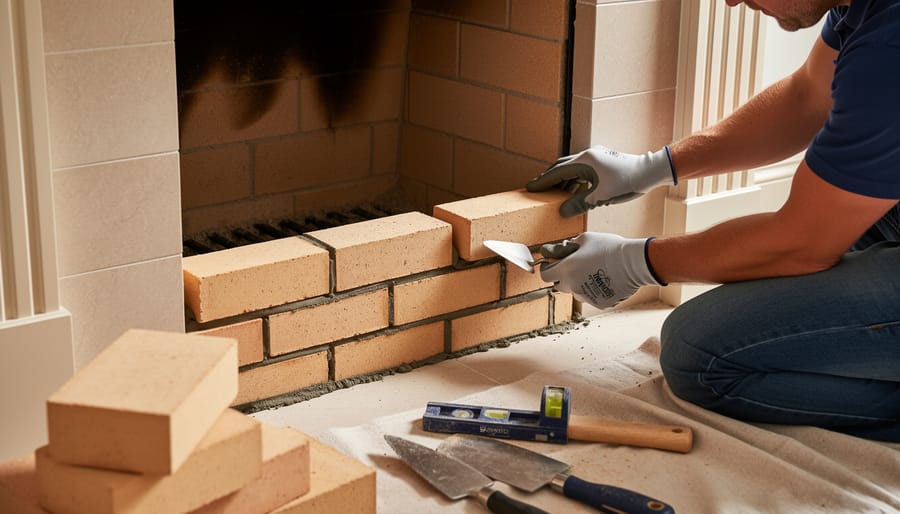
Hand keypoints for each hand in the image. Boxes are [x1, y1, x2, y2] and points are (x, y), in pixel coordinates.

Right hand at [526, 146, 675, 217]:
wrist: (650, 171)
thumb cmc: (628, 182)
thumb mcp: (602, 197)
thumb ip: (579, 204)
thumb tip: (562, 212)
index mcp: (585, 161)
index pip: (557, 171)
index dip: (543, 181)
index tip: (530, 188)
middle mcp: (588, 155)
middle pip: (562, 166)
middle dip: (549, 178)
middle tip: (536, 188)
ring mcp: (596, 157)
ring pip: (572, 169)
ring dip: (562, 180)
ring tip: (553, 193)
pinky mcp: (603, 162)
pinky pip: (582, 170)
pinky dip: (574, 180)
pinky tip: (573, 191)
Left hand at [539, 233, 662, 308]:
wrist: (633, 262)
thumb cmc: (610, 247)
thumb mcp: (586, 238)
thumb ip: (569, 245)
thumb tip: (560, 248)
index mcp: (566, 269)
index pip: (545, 275)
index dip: (548, 268)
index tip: (552, 264)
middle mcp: (573, 285)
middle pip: (559, 285)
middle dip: (564, 277)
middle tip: (575, 267)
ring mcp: (586, 296)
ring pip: (575, 292)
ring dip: (578, 284)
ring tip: (593, 273)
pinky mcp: (599, 303)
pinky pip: (590, 297)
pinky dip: (593, 291)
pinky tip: (604, 280)